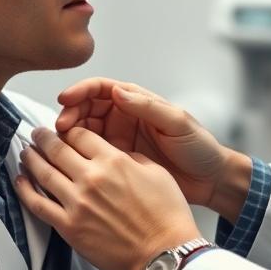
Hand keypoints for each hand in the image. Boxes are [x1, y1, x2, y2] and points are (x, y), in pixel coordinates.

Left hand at [14, 126, 201, 269]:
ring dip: (31, 159)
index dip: (70, 130)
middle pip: (56, 149)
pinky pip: (38, 205)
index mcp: (113, 161)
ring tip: (26, 152)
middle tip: (38, 134)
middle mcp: (91, 178)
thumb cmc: (166, 216)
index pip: (80, 135)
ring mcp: (77, 203)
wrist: (164, 252)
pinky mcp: (69, 227)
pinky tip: (20, 181)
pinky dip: (25, 190)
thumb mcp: (156, 172)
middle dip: (44, 137)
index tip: (66, 131)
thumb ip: (129, 157)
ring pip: (43, 173)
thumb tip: (114, 153)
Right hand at [55, 78, 248, 216]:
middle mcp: (124, 117)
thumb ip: (147, 107)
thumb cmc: (199, 147)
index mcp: (137, 101)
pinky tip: (71, 162)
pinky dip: (78, 155)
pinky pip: (91, 154)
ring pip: (84, 131)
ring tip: (61, 145)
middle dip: (70, 114)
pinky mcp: (117, 162)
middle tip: (61, 128)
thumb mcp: (177, 123)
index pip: (101, 89)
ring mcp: (119, 139)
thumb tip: (118, 91)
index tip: (66, 99)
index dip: (80, 91)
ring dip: (70, 135)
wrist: (210, 180)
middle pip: (86, 108)